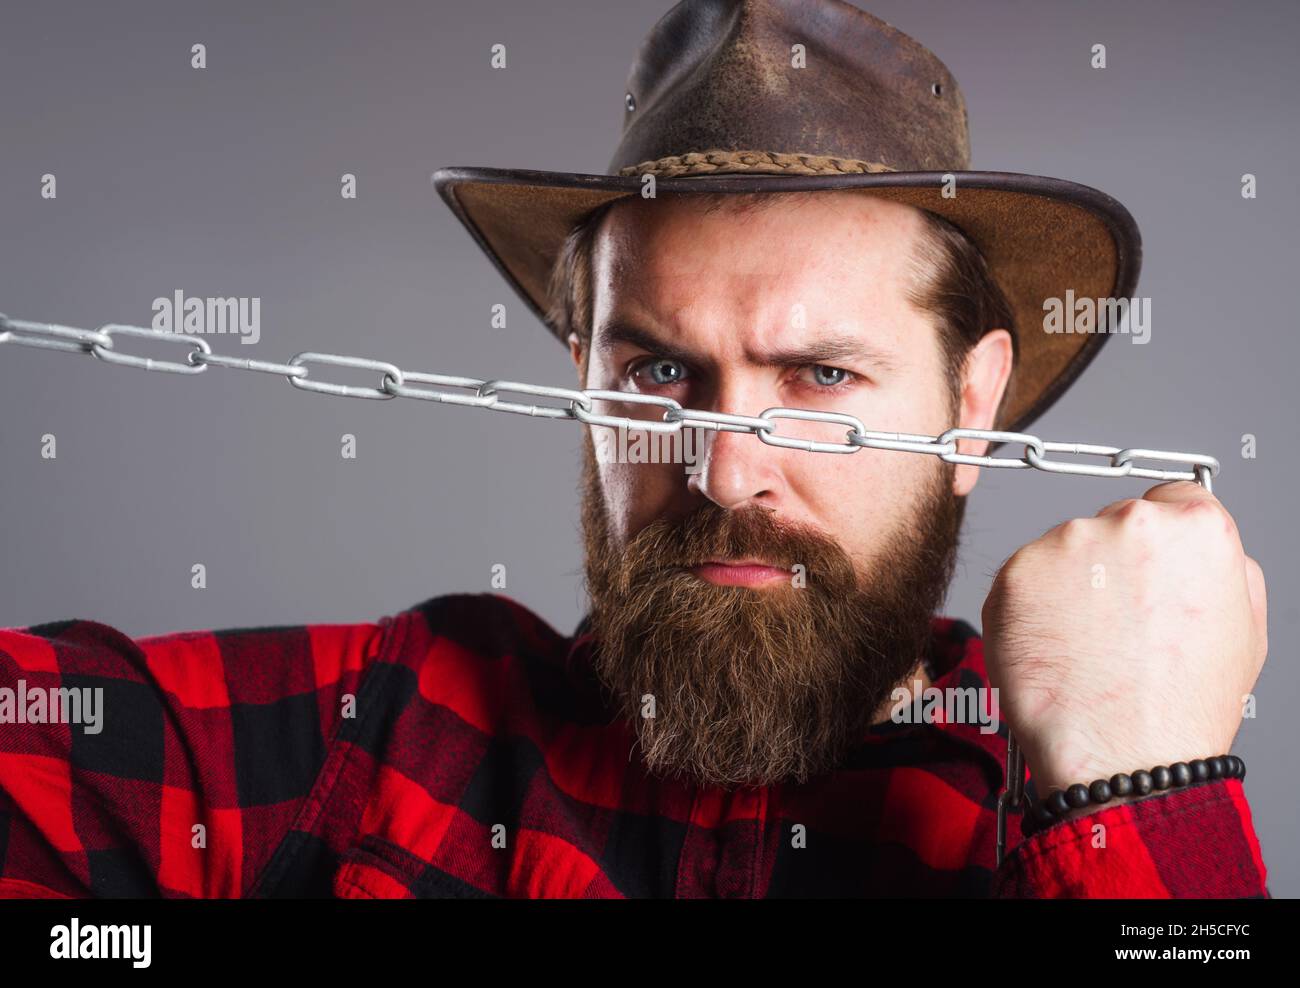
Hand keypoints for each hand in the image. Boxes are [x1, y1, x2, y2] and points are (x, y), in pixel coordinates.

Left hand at [981, 480, 1267, 795]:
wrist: (1121, 758)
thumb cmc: (1180, 709)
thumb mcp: (1245, 631)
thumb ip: (1225, 569)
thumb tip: (1197, 547)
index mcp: (1197, 527)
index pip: (1169, 500)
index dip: (1157, 543)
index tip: (1145, 572)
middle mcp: (1132, 521)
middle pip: (1112, 523)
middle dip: (1111, 565)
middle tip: (1115, 627)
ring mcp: (1068, 542)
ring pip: (1063, 552)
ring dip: (1066, 587)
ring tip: (1085, 648)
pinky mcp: (1016, 571)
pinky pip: (1021, 581)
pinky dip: (1028, 610)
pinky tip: (1051, 650)